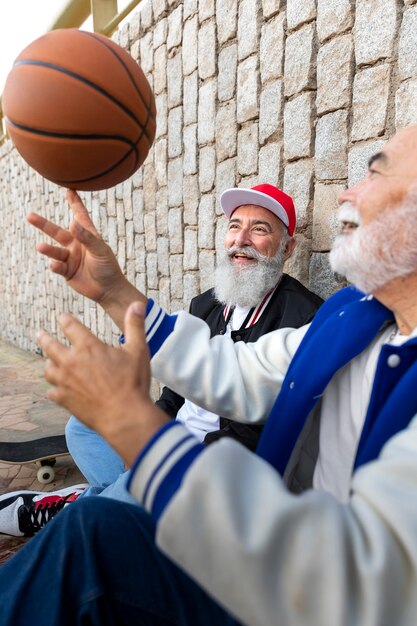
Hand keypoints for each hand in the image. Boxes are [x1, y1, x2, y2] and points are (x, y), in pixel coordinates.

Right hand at [28, 190, 144, 327]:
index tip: (70, 189)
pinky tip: (54, 265)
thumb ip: (87, 237)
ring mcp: (70, 258)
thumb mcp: (100, 250)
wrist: (109, 289)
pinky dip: (55, 266)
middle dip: (43, 224)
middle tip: (30, 216)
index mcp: (87, 236)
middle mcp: (76, 244)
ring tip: (40, 247)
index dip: (75, 203)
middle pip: (57, 232)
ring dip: (47, 249)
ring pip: (55, 251)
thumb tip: (73, 223)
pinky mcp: (67, 271)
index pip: (80, 216)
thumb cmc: (108, 267)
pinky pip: (58, 267)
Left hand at [37, 301, 167, 465]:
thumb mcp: (138, 350)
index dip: (65, 319)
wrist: (124, 416)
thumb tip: (138, 304)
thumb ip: (135, 325)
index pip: (70, 326)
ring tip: (49, 362)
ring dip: (48, 364)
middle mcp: (71, 362)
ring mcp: (65, 382)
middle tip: (39, 334)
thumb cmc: (133, 382)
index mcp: (88, 347)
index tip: (62, 316)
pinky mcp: (64, 399)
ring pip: (48, 369)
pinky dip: (53, 389)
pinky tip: (56, 389)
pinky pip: (52, 392)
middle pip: (50, 346)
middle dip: (44, 338)